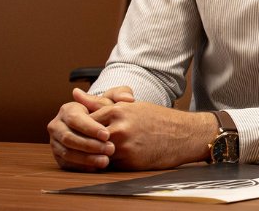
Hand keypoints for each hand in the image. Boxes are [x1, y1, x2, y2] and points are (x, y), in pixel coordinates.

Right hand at [47, 86, 134, 171]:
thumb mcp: (114, 100)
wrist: (100, 126)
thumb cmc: (108, 110)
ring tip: (106, 161)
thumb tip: (127, 98)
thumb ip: (121, 95)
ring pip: (67, 152)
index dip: (90, 128)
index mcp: (67, 109)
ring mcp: (56, 142)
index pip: (75, 118)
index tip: (107, 134)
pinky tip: (96, 168)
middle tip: (110, 149)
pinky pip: (67, 164)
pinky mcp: (59, 156)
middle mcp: (57, 126)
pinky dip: (81, 167)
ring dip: (86, 158)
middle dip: (89, 145)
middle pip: (69, 137)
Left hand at [87, 101, 216, 169]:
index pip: (85, 120)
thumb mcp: (130, 106)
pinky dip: (110, 162)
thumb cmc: (157, 119)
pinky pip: (109, 164)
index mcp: (118, 110)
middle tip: (91, 143)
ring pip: (96, 152)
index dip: (83, 127)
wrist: (182, 135)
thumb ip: (101, 103)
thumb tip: (75, 94)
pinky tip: (121, 157)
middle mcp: (118, 127)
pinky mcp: (129, 162)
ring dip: (98, 153)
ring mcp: (123, 146)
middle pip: (87, 138)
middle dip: (88, 141)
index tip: (86, 129)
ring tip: (105, 150)